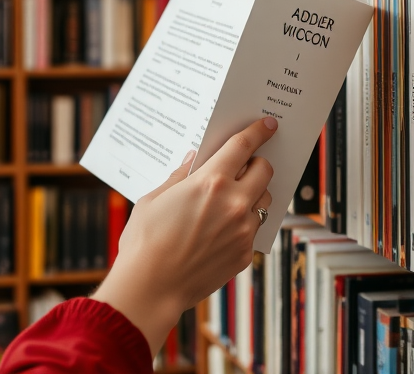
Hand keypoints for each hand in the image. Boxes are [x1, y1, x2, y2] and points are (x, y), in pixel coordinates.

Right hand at [92, 117, 277, 353]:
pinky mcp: (244, 254)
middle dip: (257, 162)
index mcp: (211, 182)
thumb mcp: (155, 198)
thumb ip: (181, 174)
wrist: (150, 289)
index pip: (244, 146)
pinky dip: (243, 223)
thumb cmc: (145, 242)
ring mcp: (243, 231)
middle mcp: (234, 204)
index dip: (259, 131)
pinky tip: (222, 228)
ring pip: (264, 199)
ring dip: (254, 192)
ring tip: (233, 197)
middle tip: (244, 165)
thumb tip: (195, 158)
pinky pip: (253, 229)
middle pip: (264, 170)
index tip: (268, 124)